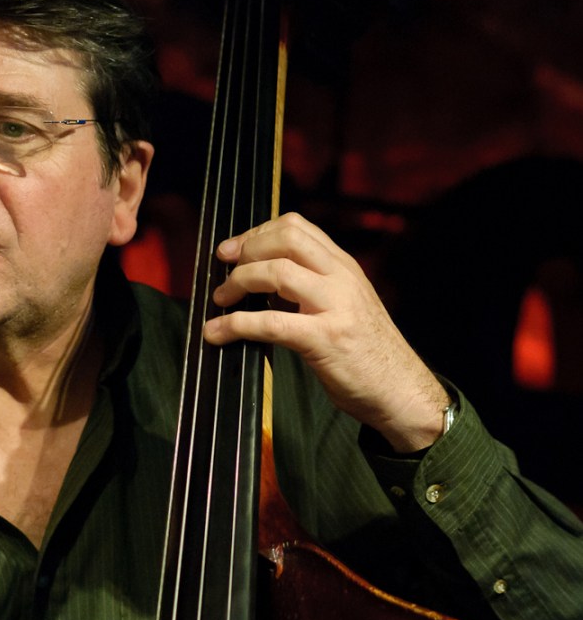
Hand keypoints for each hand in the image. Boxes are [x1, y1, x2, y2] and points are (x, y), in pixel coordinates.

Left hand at [202, 212, 448, 451]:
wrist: (402, 392)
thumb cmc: (368, 353)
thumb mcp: (346, 304)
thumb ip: (314, 285)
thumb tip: (262, 278)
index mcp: (344, 267)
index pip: (296, 227)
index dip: (257, 232)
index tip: (234, 249)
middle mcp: (341, 278)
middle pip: (285, 237)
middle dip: (246, 249)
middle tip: (224, 267)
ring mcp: (335, 307)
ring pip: (276, 272)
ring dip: (238, 282)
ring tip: (221, 300)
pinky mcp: (325, 340)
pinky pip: (270, 323)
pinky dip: (236, 324)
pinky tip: (217, 332)